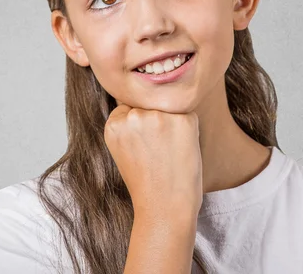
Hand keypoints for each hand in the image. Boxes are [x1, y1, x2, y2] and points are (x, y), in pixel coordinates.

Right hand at [104, 102, 202, 219]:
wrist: (164, 208)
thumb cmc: (146, 182)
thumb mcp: (124, 149)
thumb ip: (128, 123)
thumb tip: (143, 95)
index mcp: (114, 123)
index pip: (130, 107)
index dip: (141, 126)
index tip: (144, 146)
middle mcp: (133, 116)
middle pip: (149, 105)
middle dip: (156, 122)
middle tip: (158, 151)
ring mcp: (158, 117)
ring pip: (167, 107)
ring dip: (172, 123)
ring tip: (169, 152)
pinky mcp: (182, 120)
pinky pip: (187, 114)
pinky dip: (188, 129)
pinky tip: (181, 150)